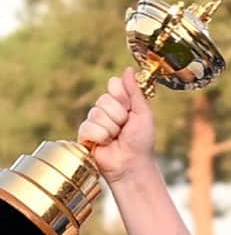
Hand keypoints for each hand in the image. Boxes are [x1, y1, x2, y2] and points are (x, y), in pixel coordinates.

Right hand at [77, 67, 154, 182]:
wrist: (132, 164)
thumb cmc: (141, 142)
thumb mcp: (143, 114)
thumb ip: (135, 91)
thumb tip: (128, 69)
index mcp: (119, 102)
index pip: (113, 85)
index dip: (122, 97)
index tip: (129, 110)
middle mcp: (105, 110)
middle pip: (104, 99)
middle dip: (119, 116)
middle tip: (124, 129)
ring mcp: (94, 122)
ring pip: (96, 113)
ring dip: (111, 129)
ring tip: (116, 139)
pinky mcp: (84, 135)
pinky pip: (88, 127)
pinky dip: (101, 137)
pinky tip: (105, 145)